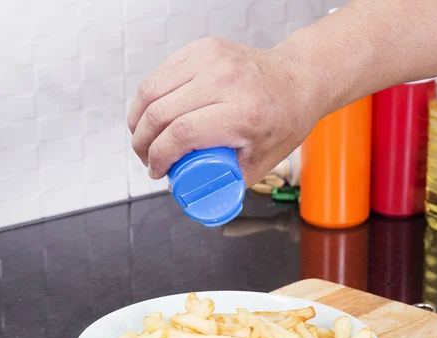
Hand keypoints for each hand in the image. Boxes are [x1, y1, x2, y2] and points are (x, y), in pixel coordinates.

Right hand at [127, 37, 326, 186]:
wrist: (298, 80)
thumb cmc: (283, 122)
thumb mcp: (260, 163)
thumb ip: (224, 180)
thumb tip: (184, 189)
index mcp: (243, 113)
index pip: (182, 134)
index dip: (160, 157)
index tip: (157, 172)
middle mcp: (225, 81)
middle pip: (160, 113)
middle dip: (143, 143)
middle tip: (146, 160)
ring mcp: (211, 59)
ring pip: (152, 90)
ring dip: (138, 119)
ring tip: (143, 140)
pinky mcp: (202, 48)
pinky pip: (161, 73)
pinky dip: (149, 97)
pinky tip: (152, 115)